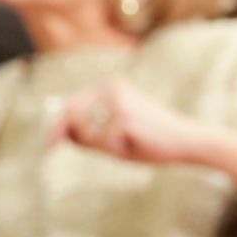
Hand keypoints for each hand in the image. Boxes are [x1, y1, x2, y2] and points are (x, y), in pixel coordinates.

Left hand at [48, 78, 205, 165]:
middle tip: (107, 148)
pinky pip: (106, 145)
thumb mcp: (114, 135)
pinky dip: (119, 151)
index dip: (57, 127)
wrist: (187, 141)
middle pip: (72, 117)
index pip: (71, 104)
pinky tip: (137, 144)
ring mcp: (118, 100)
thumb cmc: (151, 140)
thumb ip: (88, 131)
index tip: (49, 147)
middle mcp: (111, 87)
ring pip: (87, 133)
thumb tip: (60, 134)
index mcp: (110, 85)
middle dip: (83, 139)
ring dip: (105, 147)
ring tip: (129, 143)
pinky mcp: (125, 116)